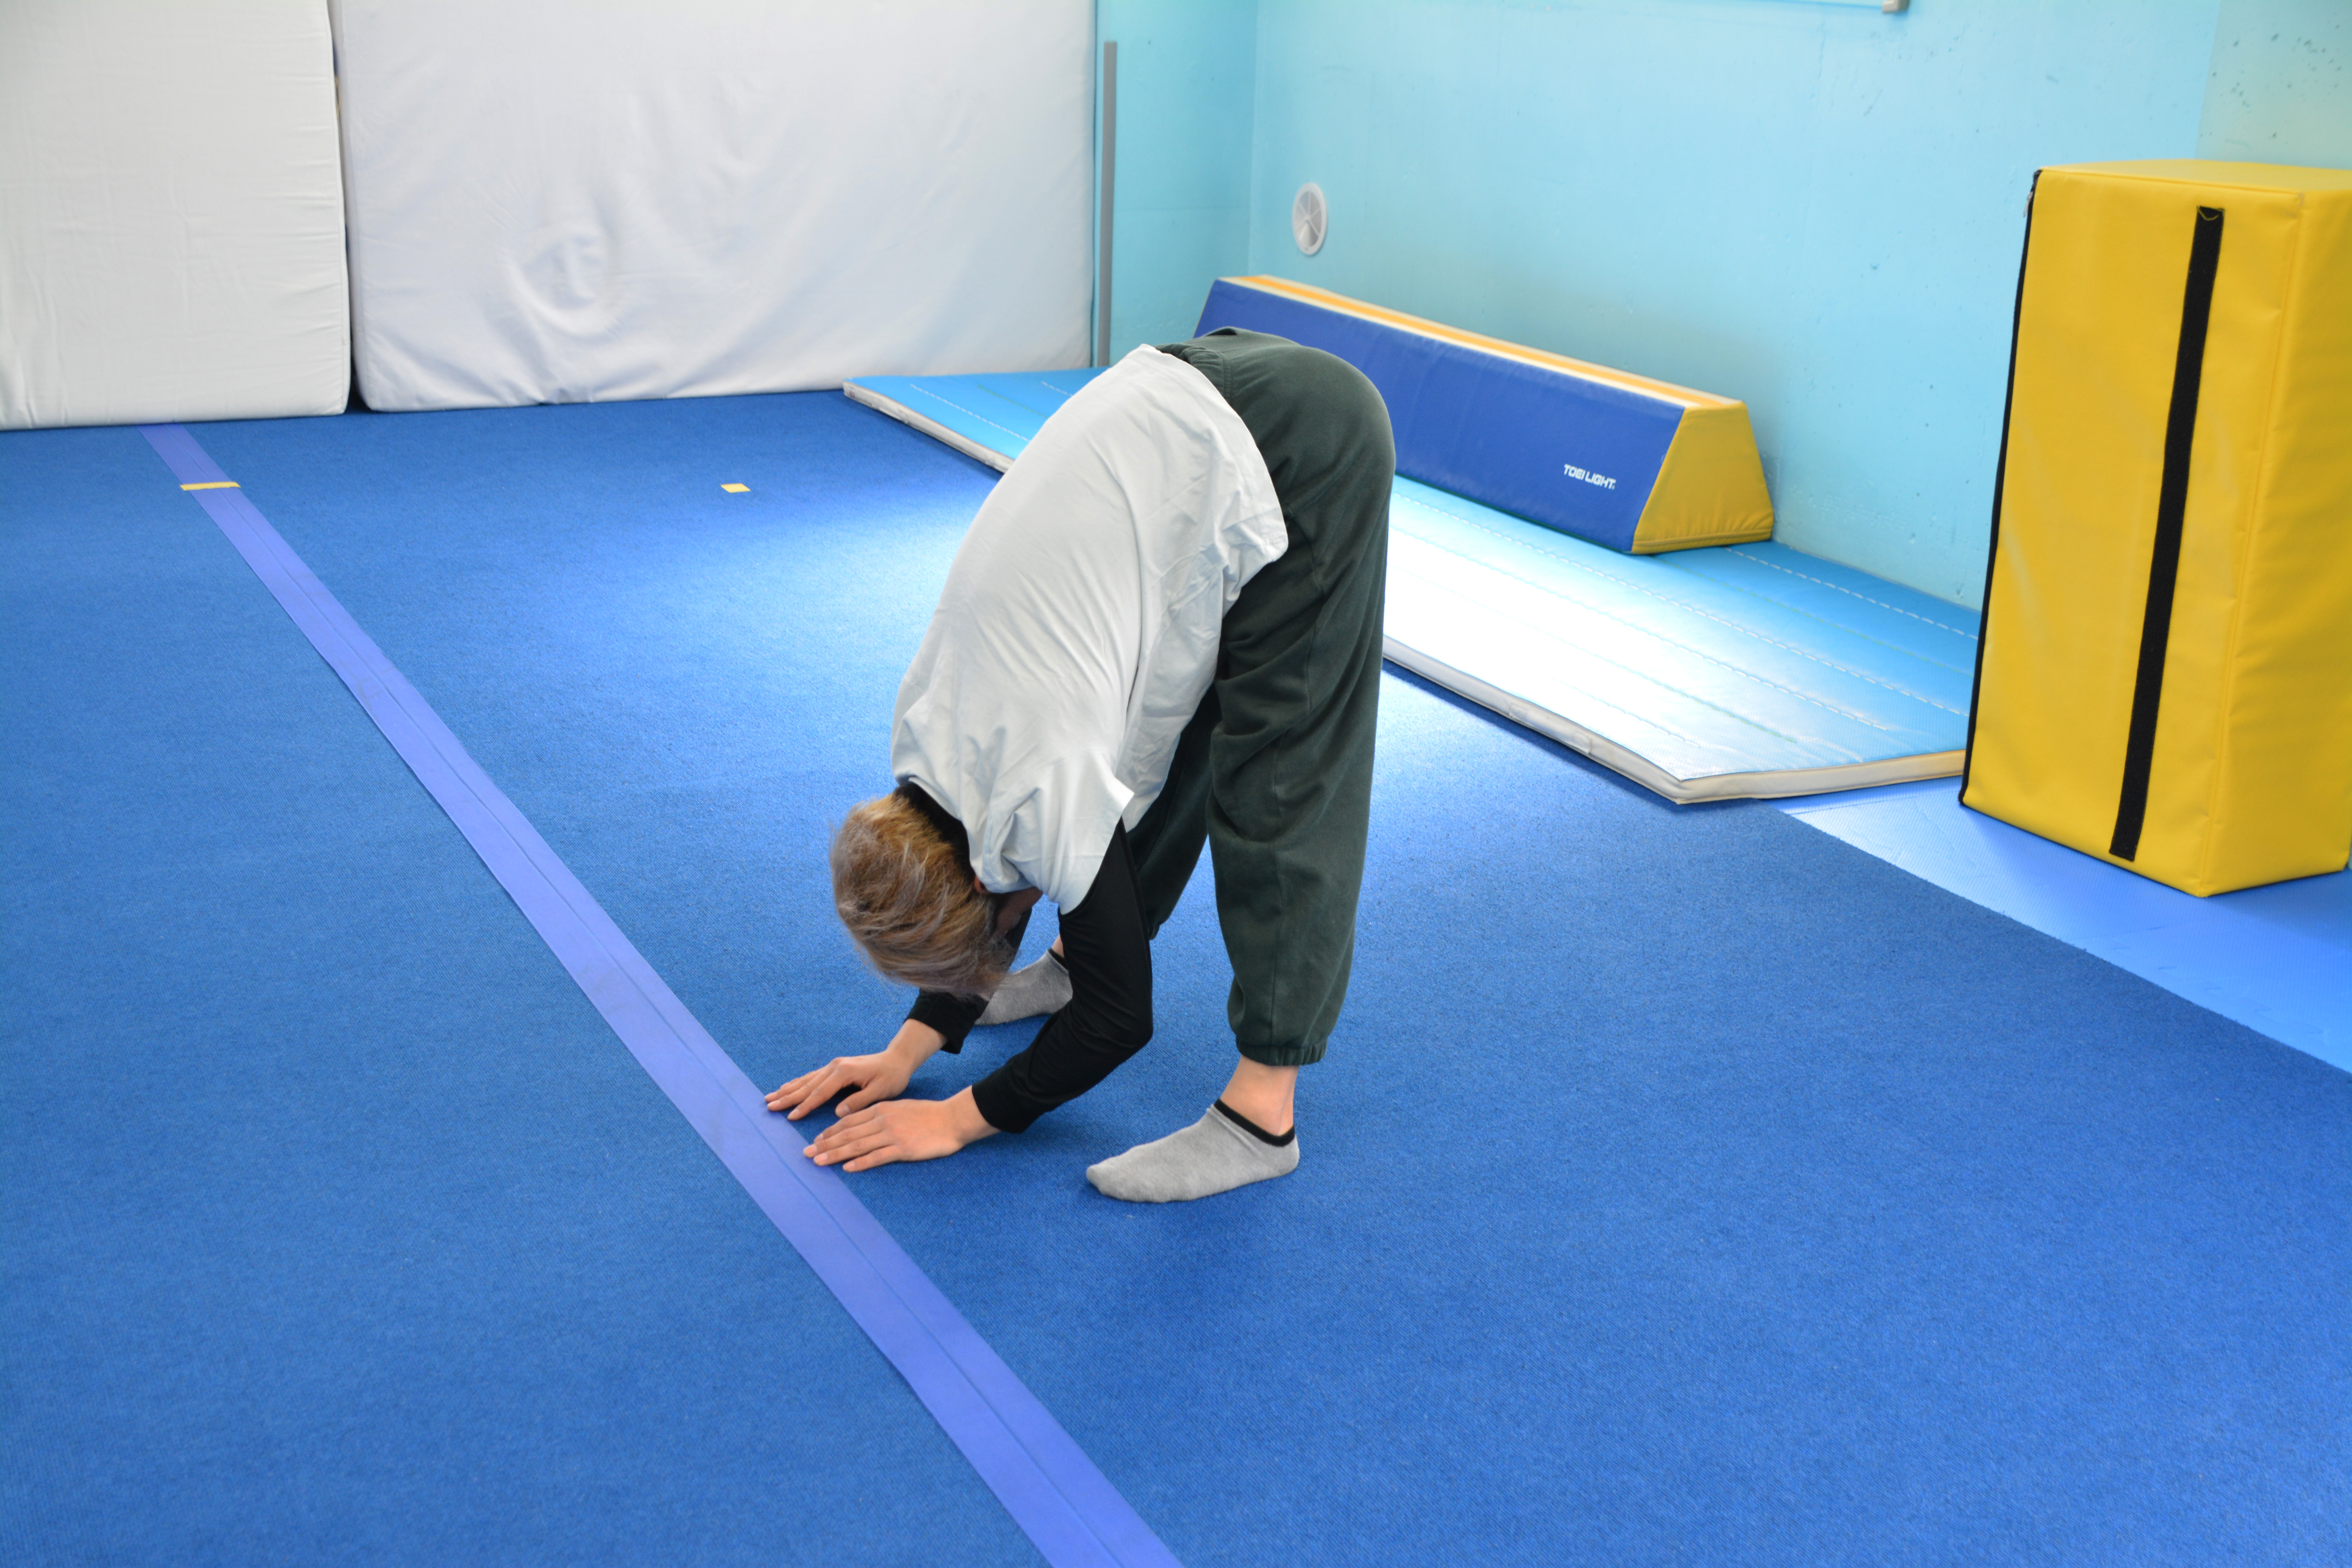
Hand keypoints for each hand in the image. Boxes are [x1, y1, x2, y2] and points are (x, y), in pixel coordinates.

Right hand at [767, 1019, 946, 1119]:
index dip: (805, 1106)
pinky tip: (788, 1087)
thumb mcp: (881, 1091)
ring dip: (788, 1089)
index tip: (791, 1117)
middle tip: (769, 1106)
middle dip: (787, 1096)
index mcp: (844, 1072)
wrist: (898, 1059)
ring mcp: (834, 1066)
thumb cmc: (892, 1077)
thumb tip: (838, 1112)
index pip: (820, 1093)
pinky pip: (812, 1076)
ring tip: (770, 1097)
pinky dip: (798, 1083)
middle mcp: (835, 1067)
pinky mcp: (835, 1067)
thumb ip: (859, 1101)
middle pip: (807, 1085)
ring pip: (806, 1080)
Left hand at [804, 1088, 995, 1171]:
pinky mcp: (903, 1149)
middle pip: (847, 1133)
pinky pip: (877, 1156)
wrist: (953, 1119)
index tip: (816, 1140)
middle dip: (824, 1143)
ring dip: (834, 1153)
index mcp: (881, 1109)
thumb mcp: (901, 1109)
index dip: (830, 1131)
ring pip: (857, 1145)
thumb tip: (863, 1126)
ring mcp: (892, 1134)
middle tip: (806, 1153)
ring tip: (818, 1161)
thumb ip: (881, 1116)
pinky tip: (847, 1168)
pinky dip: (860, 1162)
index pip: (849, 1120)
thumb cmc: (929, 1115)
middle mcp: (883, 1120)